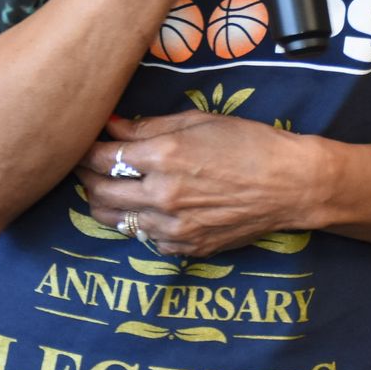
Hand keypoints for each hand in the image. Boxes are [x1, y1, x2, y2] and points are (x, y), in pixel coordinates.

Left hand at [78, 110, 316, 259]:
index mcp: (163, 158)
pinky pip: (144, 238)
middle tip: (85, 166)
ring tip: (107, 187)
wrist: (290, 185)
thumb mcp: (197, 121)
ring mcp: (173, 228)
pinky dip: (136, 222)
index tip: (80, 144)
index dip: (83, 150)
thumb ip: (146, 127)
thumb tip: (109, 124)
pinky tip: (145, 207)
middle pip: (97, 192)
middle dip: (84, 177)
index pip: (100, 158)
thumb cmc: (247, 143)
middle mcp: (162, 196)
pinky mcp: (185, 249)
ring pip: (114, 221)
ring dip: (102, 203)